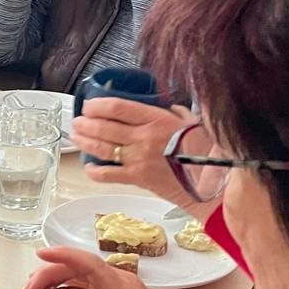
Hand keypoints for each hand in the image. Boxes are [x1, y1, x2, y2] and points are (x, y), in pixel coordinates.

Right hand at [20, 246, 186, 288]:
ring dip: (58, 273)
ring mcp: (124, 285)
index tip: (41, 253)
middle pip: (82, 264)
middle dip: (51, 269)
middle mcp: (126, 285)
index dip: (64, 256)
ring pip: (85, 268)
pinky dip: (69, 278)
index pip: (92, 267)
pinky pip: (90, 275)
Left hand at [71, 101, 212, 216]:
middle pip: (104, 127)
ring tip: (76, 136)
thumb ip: (178, 113)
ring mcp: (138, 159)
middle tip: (77, 121)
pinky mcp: (138, 179)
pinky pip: (109, 175)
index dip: (98, 105)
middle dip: (86, 123)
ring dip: (85, 141)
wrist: (213, 183)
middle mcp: (144, 137)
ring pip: (102, 148)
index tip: (89, 105)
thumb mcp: (193, 122)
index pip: (118, 108)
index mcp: (157, 119)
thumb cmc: (207, 152)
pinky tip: (89, 167)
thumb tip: (169, 107)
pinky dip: (95, 171)